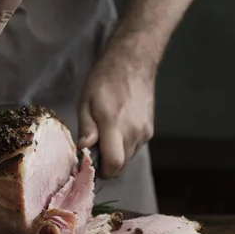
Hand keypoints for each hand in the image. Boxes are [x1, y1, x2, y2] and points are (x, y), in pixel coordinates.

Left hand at [78, 30, 157, 178]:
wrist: (133, 62)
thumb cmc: (105, 79)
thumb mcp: (86, 101)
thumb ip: (86, 128)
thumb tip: (84, 149)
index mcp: (115, 125)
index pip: (114, 164)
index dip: (102, 171)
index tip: (90, 165)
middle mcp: (134, 132)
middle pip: (121, 165)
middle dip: (107, 163)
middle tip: (95, 148)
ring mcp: (145, 132)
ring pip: (129, 157)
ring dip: (116, 153)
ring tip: (106, 133)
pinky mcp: (150, 130)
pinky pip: (135, 146)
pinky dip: (125, 144)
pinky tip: (118, 127)